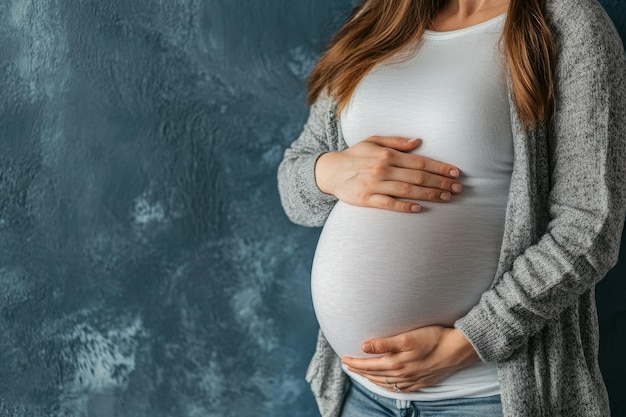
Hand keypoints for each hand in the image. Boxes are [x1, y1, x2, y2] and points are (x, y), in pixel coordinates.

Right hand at [314, 136, 461, 212]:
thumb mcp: (373, 141)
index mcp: (387, 155)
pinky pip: (388, 203)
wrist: (330, 171)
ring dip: (429, 194)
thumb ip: (396, 142)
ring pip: (408, 191)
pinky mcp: (366, 199)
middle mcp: (383, 169)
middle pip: (418, 177)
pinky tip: (419, 208)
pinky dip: (404, 206)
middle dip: (441, 182)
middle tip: (458, 188)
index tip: (456, 173)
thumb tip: (418, 141)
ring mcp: (375, 185)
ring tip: (446, 198)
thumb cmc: (355, 155)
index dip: (440, 167)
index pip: (420, 162)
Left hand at [341, 326, 478, 391]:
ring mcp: (412, 380)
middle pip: (374, 375)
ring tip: (363, 374)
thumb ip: (384, 343)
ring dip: (372, 378)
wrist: (457, 349)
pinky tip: (387, 384)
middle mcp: (402, 375)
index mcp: (396, 364)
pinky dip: (388, 386)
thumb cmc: (433, 339)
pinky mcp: (421, 381)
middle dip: (360, 371)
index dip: (355, 363)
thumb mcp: (407, 337)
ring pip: (385, 383)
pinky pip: (399, 388)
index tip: (344, 359)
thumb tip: (364, 346)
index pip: (368, 366)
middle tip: (348, 366)